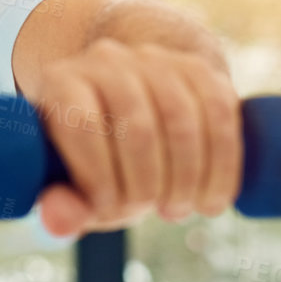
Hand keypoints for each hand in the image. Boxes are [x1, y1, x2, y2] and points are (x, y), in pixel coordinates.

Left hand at [29, 39, 241, 237]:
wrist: (133, 102)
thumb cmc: (96, 152)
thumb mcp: (71, 179)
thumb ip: (59, 204)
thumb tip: (59, 223)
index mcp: (61, 81)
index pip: (82, 125)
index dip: (99, 175)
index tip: (112, 209)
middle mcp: (105, 60)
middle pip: (137, 127)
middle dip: (149, 184)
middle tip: (154, 213)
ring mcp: (154, 58)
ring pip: (181, 121)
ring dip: (187, 180)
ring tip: (179, 210)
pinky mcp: (198, 67)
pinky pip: (220, 114)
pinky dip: (221, 167)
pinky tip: (212, 200)